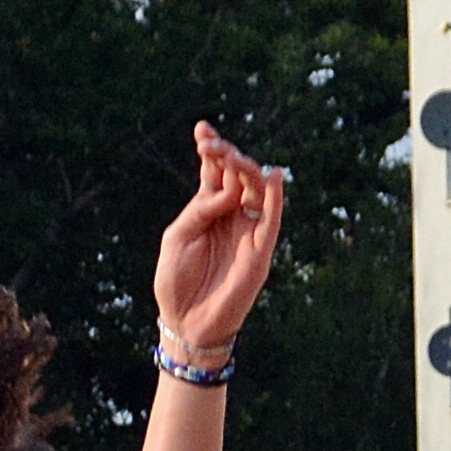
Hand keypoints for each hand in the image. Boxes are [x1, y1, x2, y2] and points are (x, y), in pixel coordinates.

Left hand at [152, 125, 285, 355]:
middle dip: (226, 156)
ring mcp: (247, 233)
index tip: (202, 128)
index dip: (210, 150)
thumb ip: (200, 210)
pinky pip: (271, 221)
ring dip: (247, 171)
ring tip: (234, 156)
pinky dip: (275, 199)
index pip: (214, 173)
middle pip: (236, 177)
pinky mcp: (259, 253)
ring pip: (255, 193)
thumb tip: (227, 191)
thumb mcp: (177, 236)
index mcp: (208, 210)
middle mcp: (231, 217)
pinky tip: (273, 176)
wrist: (185, 322)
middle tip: (212, 145)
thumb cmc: (175, 280)